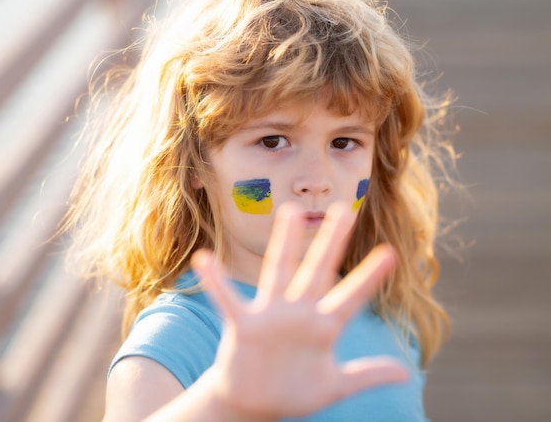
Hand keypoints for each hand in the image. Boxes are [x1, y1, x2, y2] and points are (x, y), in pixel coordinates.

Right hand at [191, 202, 408, 420]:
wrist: (254, 404)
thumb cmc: (294, 391)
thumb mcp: (334, 386)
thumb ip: (366, 375)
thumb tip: (407, 372)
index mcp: (322, 327)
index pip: (350, 298)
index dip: (369, 278)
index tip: (390, 253)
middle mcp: (298, 314)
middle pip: (316, 272)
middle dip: (330, 243)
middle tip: (345, 210)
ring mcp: (270, 317)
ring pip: (278, 273)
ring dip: (284, 243)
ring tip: (289, 212)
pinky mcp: (243, 326)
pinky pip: (228, 301)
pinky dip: (216, 282)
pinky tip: (205, 260)